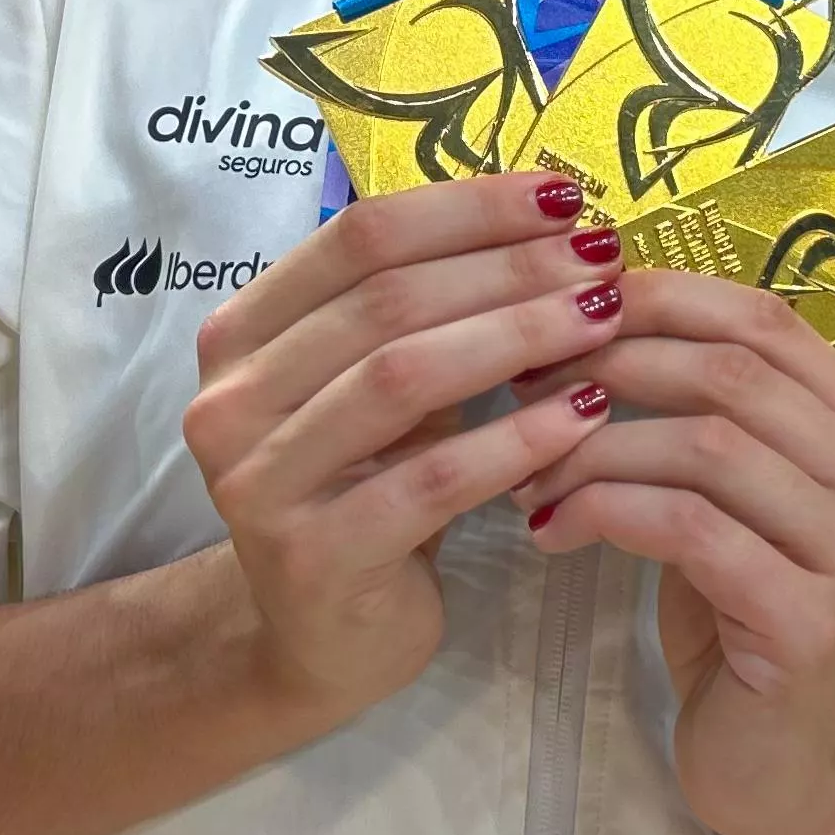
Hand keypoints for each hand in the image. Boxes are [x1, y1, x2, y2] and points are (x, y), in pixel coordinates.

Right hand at [182, 173, 624, 727]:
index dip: (468, 208)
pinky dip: (516, 439)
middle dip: (508, 268)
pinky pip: (432, 479)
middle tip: (603, 257)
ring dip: (518, 337)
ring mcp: (261, 480)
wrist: (320, 639)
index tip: (565, 196)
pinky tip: (586, 414)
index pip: (359, 237)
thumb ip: (430, 309)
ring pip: (404, 375)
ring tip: (603, 319)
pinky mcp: (315, 554)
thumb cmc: (367, 487)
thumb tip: (557, 220)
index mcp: (242, 332)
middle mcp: (231, 398)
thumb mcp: (382, 386)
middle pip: (387, 300)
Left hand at [509, 272, 834, 834]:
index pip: (768, 321)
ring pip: (708, 444)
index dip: (662, 297)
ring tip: (524, 469)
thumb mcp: (727, 504)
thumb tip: (585, 313)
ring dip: (594, 445)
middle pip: (735, 372)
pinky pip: (688, 527)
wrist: (789, 777)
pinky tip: (550, 530)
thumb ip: (702, 416)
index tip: (564, 307)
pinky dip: (605, 511)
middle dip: (613, 363)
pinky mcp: (811, 619)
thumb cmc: (742, 627)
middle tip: (522, 383)